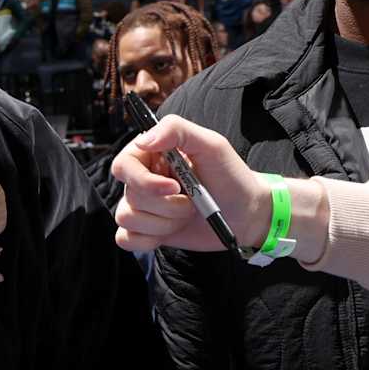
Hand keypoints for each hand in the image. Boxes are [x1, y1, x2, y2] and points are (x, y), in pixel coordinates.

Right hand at [113, 115, 270, 253]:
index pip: (123, 165)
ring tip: (187, 214)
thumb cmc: (230, 176)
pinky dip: (147, 240)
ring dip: (163, 223)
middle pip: (130, 196)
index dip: (144, 181)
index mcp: (151, 155)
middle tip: (192, 202)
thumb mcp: (211, 144)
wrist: (245, 214)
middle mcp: (142, 179)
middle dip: (165, 205)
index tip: (174, 187)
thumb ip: (177, 130)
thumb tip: (143, 140)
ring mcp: (143, 206)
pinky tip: (168, 233)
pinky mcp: (146, 230)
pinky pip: (126, 239)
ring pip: (127, 218)